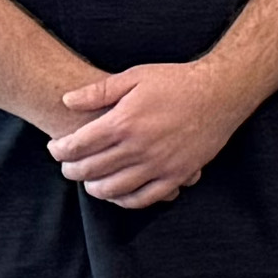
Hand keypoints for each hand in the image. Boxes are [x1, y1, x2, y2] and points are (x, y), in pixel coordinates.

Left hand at [46, 57, 257, 209]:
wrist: (221, 93)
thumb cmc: (177, 81)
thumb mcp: (135, 76)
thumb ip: (98, 90)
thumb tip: (67, 100)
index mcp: (124, 122)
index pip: (78, 145)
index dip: (60, 150)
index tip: (55, 148)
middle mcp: (138, 147)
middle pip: (91, 170)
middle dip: (72, 170)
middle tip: (67, 166)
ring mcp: (158, 165)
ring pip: (113, 189)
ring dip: (94, 188)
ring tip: (89, 181)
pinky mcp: (176, 175)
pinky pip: (144, 198)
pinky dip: (125, 200)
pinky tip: (118, 194)